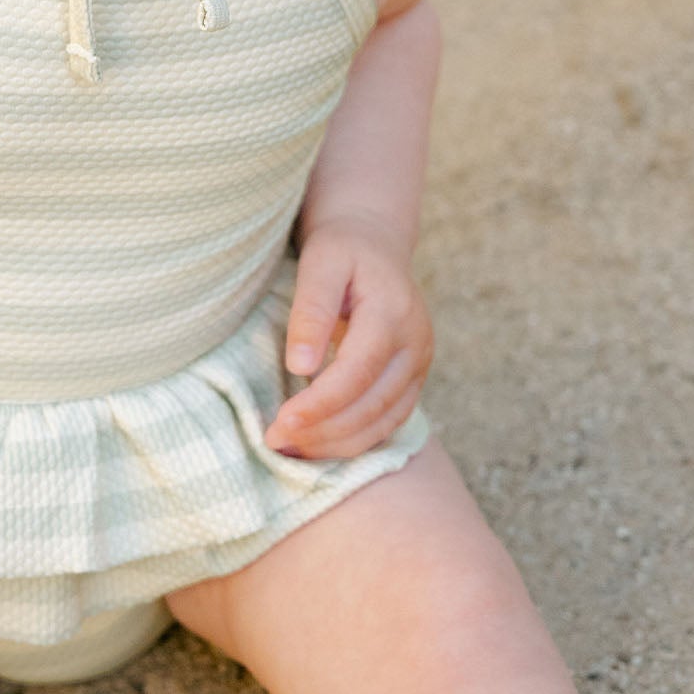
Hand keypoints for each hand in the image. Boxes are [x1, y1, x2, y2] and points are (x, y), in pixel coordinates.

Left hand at [264, 213, 430, 460]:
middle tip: (274, 441)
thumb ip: (312, 310)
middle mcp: (416, 345)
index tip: (281, 422)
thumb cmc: (342, 250)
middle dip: (322, 431)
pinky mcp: (413, 380)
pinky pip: (387, 423)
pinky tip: (316, 444)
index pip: (357, 373)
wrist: (375, 244)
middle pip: (372, 406)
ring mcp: (420, 366)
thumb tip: (301, 366)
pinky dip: (352, 440)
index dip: (320, 404)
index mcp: (394, 314)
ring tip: (288, 449)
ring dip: (335, 444)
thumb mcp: (321, 264)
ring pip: (382, 423)